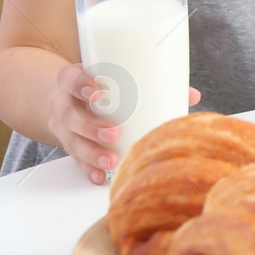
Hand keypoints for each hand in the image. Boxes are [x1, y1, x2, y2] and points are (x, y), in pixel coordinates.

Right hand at [47, 63, 201, 184]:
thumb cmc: (102, 86)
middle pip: (69, 114)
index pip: (69, 78)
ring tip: (111, 160)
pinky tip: (99, 176)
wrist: (67, 97)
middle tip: (114, 133)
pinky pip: (74, 159)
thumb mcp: (115, 79)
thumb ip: (150, 84)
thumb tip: (191, 95)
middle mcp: (64, 103)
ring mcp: (63, 126)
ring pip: (70, 140)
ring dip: (91, 152)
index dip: (80, 85)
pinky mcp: (67, 144)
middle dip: (91, 126)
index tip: (97, 93)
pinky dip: (88, 168)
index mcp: (74, 81)